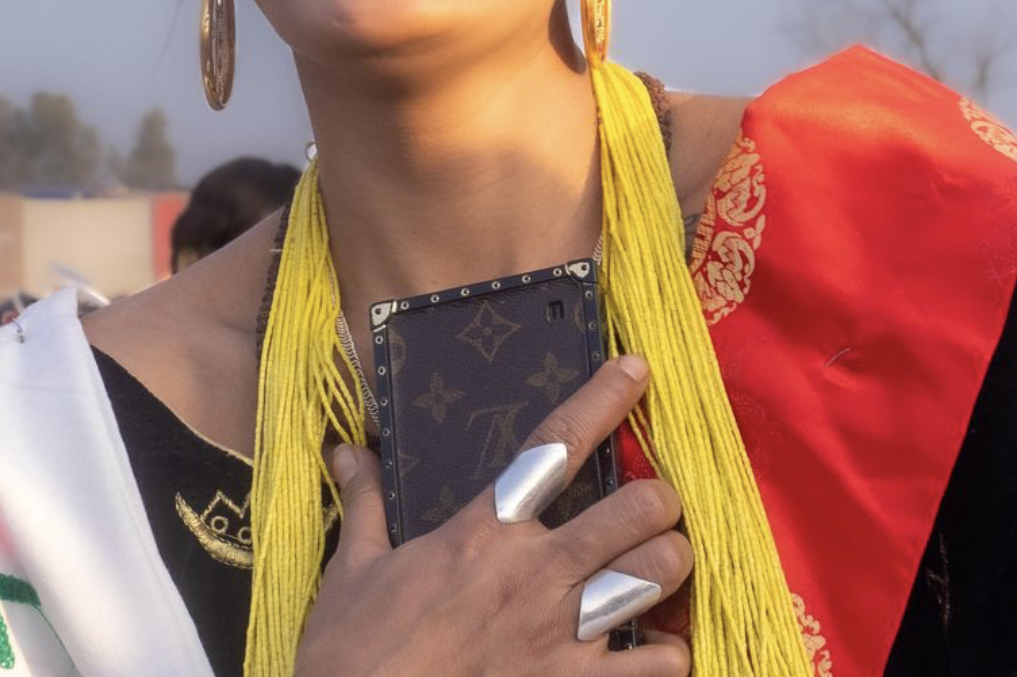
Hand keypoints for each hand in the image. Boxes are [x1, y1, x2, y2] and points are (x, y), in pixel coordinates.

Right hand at [296, 355, 691, 675]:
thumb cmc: (354, 652)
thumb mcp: (355, 568)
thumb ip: (366, 503)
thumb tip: (347, 452)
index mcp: (484, 532)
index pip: (556, 446)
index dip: (602, 399)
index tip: (634, 369)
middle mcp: (535, 575)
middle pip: (637, 509)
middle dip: (658, 499)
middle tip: (652, 505)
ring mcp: (561, 637)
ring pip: (658, 575)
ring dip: (669, 563)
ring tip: (662, 562)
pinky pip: (656, 666)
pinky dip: (667, 653)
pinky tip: (656, 645)